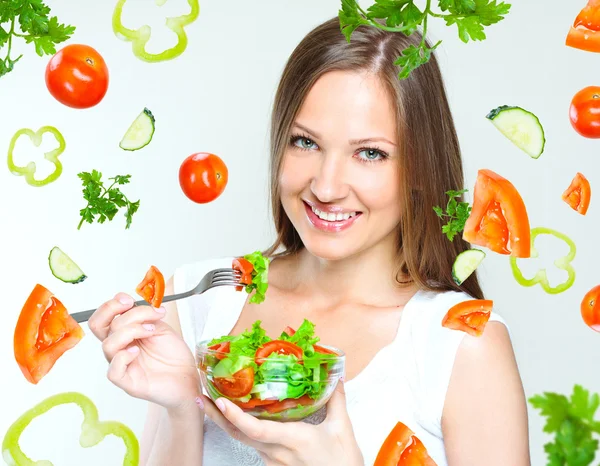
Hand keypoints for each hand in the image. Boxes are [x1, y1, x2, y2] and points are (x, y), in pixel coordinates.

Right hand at [88, 292, 199, 409]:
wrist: (187, 375)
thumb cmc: (173, 353)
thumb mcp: (160, 326)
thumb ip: (144, 316)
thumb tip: (133, 305)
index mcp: (124, 334)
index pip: (103, 318)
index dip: (110, 305)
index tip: (128, 299)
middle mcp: (119, 348)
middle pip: (97, 327)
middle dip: (112, 310)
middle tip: (132, 305)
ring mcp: (122, 365)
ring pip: (108, 345)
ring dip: (131, 330)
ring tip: (151, 330)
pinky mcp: (128, 382)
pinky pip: (113, 371)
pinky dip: (123, 357)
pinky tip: (137, 351)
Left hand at [200, 381, 363, 465]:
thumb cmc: (343, 462)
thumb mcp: (342, 428)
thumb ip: (337, 399)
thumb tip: (335, 376)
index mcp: (293, 440)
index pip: (256, 430)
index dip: (235, 417)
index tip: (220, 402)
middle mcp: (277, 452)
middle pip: (239, 435)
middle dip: (217, 416)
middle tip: (201, 396)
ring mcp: (273, 461)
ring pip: (244, 440)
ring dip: (227, 422)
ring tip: (214, 402)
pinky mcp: (274, 465)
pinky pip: (254, 445)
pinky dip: (242, 429)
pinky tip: (238, 418)